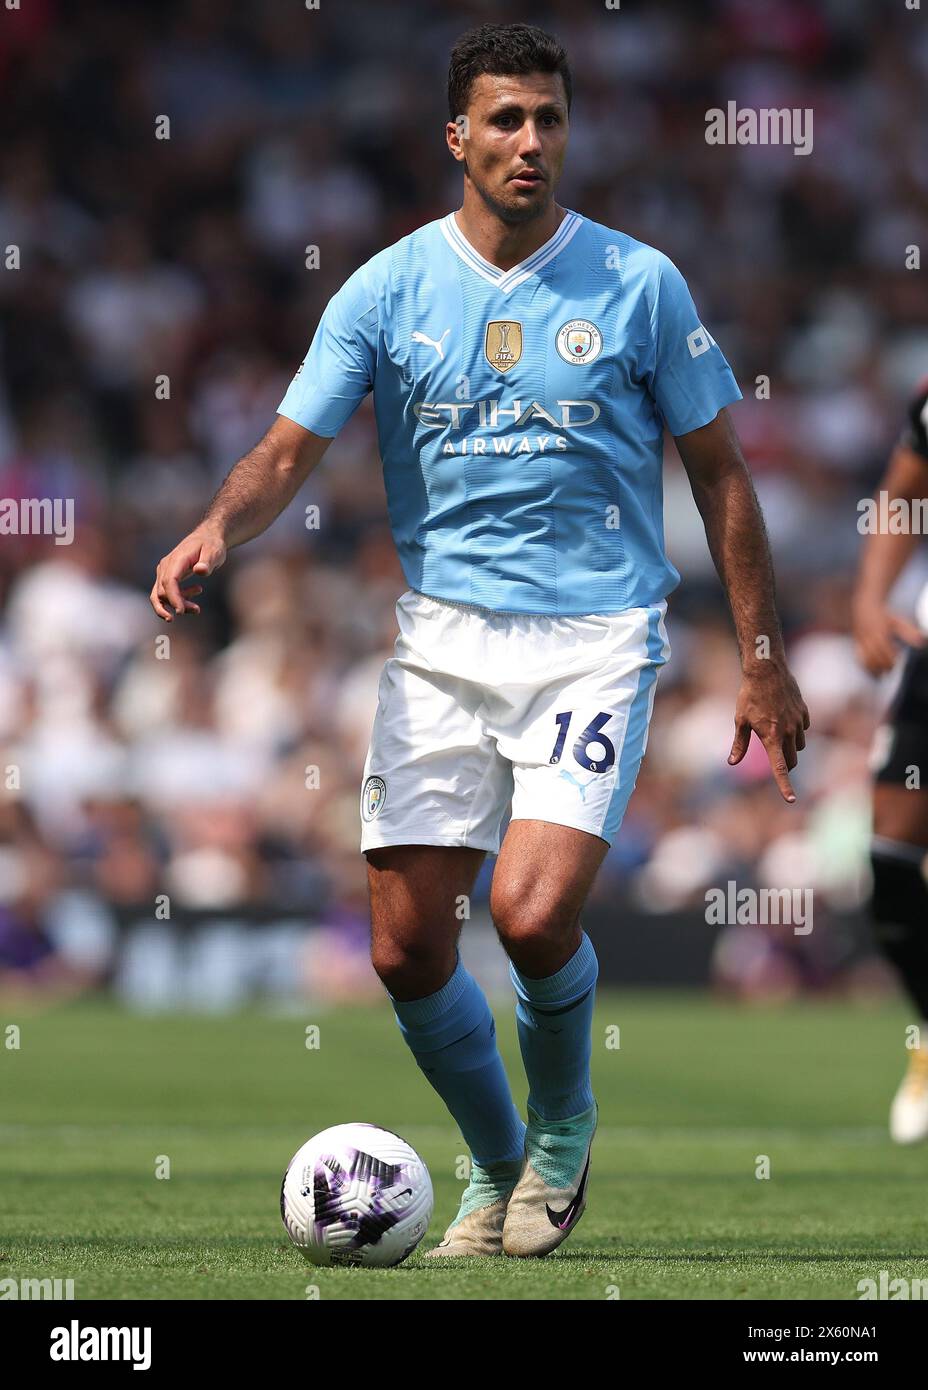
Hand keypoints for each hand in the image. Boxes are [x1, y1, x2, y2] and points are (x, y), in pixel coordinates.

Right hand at [150, 526, 226, 621]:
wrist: (206, 538)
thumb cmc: (211, 545)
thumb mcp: (214, 552)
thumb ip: (207, 561)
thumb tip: (200, 571)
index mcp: (177, 559)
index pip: (169, 581)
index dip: (173, 597)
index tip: (181, 612)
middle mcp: (166, 565)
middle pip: (163, 590)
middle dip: (178, 604)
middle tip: (197, 610)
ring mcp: (164, 570)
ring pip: (160, 594)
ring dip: (174, 605)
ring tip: (196, 609)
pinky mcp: (166, 575)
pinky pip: (163, 593)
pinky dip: (173, 601)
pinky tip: (191, 600)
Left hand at [728, 660, 809, 802]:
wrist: (766, 671)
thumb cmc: (749, 696)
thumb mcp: (740, 721)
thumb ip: (739, 744)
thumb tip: (732, 763)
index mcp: (771, 738)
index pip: (780, 768)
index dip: (785, 786)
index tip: (791, 800)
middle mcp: (788, 732)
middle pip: (792, 760)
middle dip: (785, 764)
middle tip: (774, 757)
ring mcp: (799, 722)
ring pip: (799, 745)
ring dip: (790, 746)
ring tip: (775, 730)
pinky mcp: (805, 712)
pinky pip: (804, 729)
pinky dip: (796, 730)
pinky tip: (784, 717)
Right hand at [852, 595, 924, 675]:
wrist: (865, 608)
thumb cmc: (884, 616)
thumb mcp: (898, 622)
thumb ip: (909, 633)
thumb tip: (922, 643)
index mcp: (880, 631)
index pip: (885, 649)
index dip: (890, 658)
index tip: (896, 662)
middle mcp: (869, 636)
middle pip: (875, 655)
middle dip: (882, 665)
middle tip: (890, 671)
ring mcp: (861, 640)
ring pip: (865, 657)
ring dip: (873, 668)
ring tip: (880, 675)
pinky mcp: (856, 643)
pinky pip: (859, 657)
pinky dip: (864, 665)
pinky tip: (871, 671)